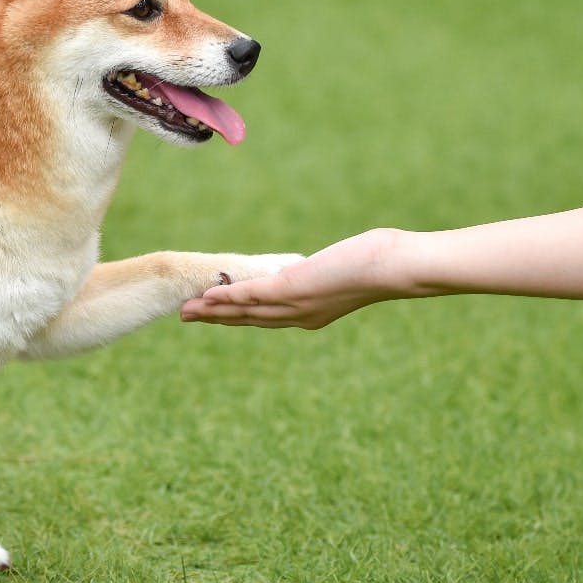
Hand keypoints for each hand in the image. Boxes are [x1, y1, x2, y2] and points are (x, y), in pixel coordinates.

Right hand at [180, 229, 407, 328]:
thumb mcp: (348, 269)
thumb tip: (335, 262)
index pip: (267, 317)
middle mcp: (300, 316)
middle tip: (188, 317)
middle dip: (217, 319)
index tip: (215, 314)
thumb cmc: (382, 264)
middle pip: (249, 320)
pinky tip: (208, 295)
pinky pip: (252, 294)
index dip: (238, 317)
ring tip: (187, 310)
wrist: (395, 269)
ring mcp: (295, 304)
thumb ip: (331, 270)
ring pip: (245, 311)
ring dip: (214, 311)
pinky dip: (227, 297)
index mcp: (312, 315)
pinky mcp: (293, 289)